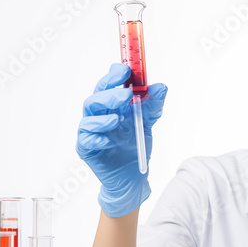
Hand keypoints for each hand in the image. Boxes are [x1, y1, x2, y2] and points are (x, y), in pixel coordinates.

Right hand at [76, 63, 167, 217]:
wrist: (133, 176)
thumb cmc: (134, 146)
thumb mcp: (147, 122)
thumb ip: (153, 105)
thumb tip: (162, 87)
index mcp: (110, 105)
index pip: (107, 85)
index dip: (113, 76)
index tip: (125, 70)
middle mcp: (98, 115)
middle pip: (96, 98)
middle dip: (110, 94)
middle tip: (126, 95)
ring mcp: (91, 132)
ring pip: (88, 118)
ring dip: (103, 117)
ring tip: (118, 119)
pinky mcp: (87, 149)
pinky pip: (86, 141)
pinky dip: (97, 138)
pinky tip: (108, 141)